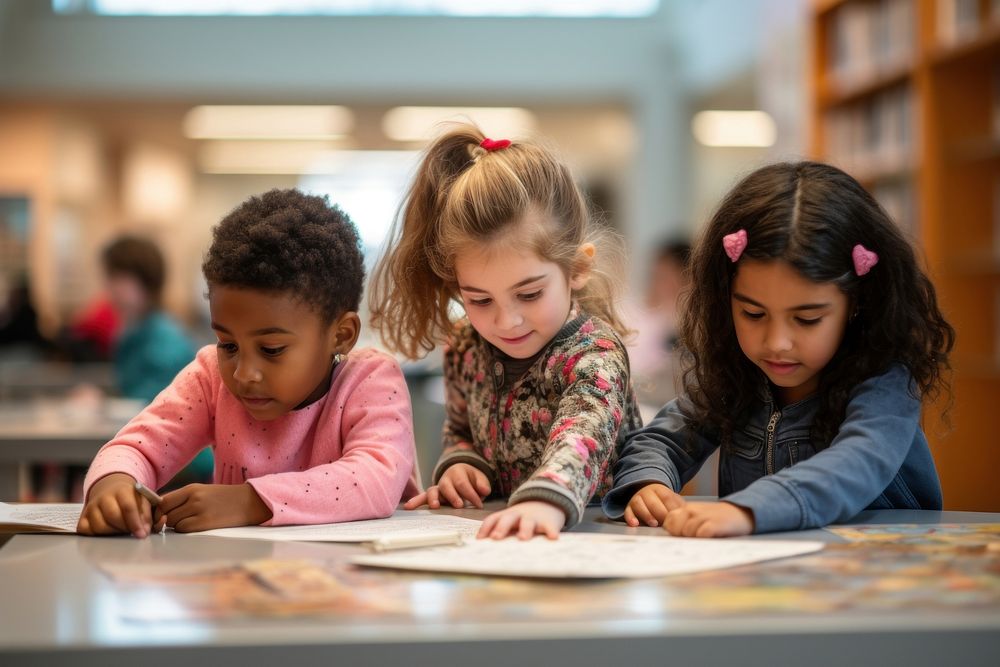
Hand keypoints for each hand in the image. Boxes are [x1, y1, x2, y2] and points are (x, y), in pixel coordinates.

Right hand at [77, 472, 152, 537]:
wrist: (110, 489)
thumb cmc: (129, 498)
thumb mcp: (142, 501)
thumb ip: (146, 516)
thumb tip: (144, 532)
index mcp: (121, 490)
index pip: (128, 506)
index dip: (135, 523)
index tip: (141, 534)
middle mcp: (103, 497)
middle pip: (113, 516)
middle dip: (125, 528)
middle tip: (131, 532)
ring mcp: (91, 507)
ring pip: (99, 526)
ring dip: (113, 533)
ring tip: (121, 530)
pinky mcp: (83, 517)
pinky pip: (86, 531)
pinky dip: (97, 535)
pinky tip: (107, 532)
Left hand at [153, 483, 271, 532]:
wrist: (248, 502)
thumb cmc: (224, 498)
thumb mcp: (203, 492)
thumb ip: (183, 499)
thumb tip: (161, 511)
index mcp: (191, 488)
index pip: (162, 500)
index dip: (158, 511)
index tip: (161, 516)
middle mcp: (193, 498)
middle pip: (165, 513)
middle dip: (166, 519)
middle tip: (177, 521)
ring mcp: (199, 510)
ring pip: (173, 523)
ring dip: (177, 525)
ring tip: (192, 521)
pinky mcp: (204, 523)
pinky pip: (183, 529)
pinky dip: (185, 530)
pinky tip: (197, 526)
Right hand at [403, 463, 490, 509]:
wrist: (461, 474)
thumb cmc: (471, 479)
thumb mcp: (479, 478)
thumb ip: (482, 484)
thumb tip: (485, 491)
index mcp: (458, 473)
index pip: (464, 484)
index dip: (472, 494)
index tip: (479, 504)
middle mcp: (445, 479)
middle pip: (447, 486)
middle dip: (453, 496)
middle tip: (459, 505)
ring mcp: (437, 488)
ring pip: (432, 491)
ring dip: (433, 499)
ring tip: (435, 506)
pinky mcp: (432, 496)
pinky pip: (422, 498)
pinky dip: (415, 502)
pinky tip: (408, 507)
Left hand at [476, 501, 565, 539]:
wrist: (548, 502)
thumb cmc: (525, 518)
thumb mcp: (512, 521)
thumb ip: (501, 531)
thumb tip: (485, 549)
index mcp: (506, 515)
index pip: (492, 519)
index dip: (485, 528)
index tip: (479, 540)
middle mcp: (518, 515)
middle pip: (508, 519)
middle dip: (501, 528)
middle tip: (496, 538)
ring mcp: (534, 518)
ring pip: (527, 522)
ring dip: (525, 530)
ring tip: (523, 539)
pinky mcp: (549, 522)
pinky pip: (550, 527)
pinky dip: (551, 532)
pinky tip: (553, 538)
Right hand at [624, 483, 684, 526]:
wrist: (646, 493)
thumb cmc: (662, 501)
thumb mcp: (672, 500)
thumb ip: (679, 506)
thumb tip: (690, 515)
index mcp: (660, 489)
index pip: (667, 497)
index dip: (671, 508)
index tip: (676, 518)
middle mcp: (647, 492)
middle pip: (653, 502)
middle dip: (660, 513)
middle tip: (666, 523)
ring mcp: (637, 499)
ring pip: (639, 504)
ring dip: (647, 515)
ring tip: (654, 524)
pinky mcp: (629, 507)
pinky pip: (628, 511)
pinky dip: (630, 518)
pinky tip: (635, 524)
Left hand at [662, 501, 754, 537]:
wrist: (742, 514)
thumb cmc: (718, 519)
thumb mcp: (698, 517)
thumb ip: (684, 523)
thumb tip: (671, 538)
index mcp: (686, 509)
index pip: (668, 522)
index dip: (673, 532)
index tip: (682, 538)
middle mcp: (691, 510)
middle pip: (674, 528)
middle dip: (680, 536)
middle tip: (695, 539)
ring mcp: (702, 516)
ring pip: (686, 532)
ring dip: (694, 539)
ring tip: (706, 538)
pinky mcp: (713, 524)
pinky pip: (700, 534)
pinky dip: (703, 539)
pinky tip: (711, 538)